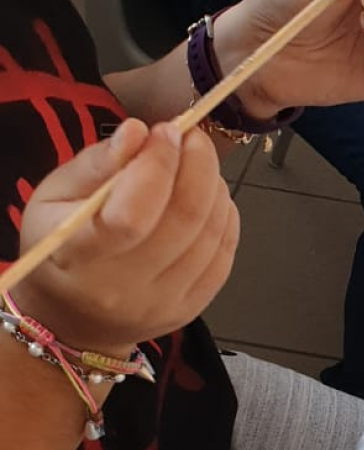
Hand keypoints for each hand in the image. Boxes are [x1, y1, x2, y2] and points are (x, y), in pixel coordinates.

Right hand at [17, 118, 238, 355]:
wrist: (72, 319)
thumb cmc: (59, 247)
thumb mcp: (53, 196)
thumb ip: (96, 163)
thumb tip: (138, 131)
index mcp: (78, 257)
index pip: (133, 214)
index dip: (158, 164)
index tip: (164, 131)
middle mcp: (123, 289)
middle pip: (183, 219)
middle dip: (198, 163)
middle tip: (190, 136)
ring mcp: (162, 304)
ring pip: (210, 234)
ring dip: (213, 185)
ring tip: (196, 163)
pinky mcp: (191, 310)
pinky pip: (224, 254)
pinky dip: (224, 215)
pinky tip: (208, 197)